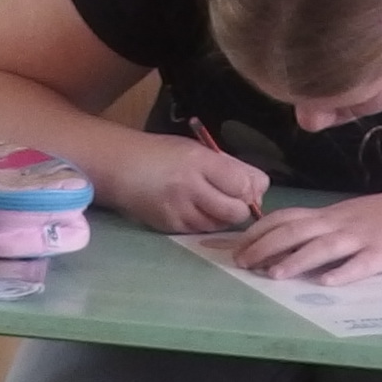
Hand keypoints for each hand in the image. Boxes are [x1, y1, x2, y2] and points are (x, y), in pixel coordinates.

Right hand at [116, 136, 271, 234]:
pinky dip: (205, 224)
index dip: (250, 190)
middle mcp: (190, 187)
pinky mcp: (170, 227)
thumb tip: (261, 186)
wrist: (121, 167)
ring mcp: (179, 210)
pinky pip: (200, 231)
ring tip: (210, 203)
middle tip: (233, 201)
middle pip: (235, 211)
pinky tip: (195, 210)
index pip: (242, 184)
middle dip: (240, 209)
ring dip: (223, 218)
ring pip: (219, 225)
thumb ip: (230, 166)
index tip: (244, 187)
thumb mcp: (197, 150)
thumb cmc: (163, 154)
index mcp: (200, 161)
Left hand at [230, 190, 381, 284]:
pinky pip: (363, 264)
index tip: (235, 245)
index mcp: (332, 215)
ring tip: (274, 275)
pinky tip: (327, 283)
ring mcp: (364, 237)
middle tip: (241, 263)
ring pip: (325, 247)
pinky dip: (344, 273)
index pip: (286, 217)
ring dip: (297, 260)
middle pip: (297, 230)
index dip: (258, 231)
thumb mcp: (351, 216)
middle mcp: (342, 223)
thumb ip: (322, 228)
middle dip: (265, 246)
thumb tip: (286, 242)